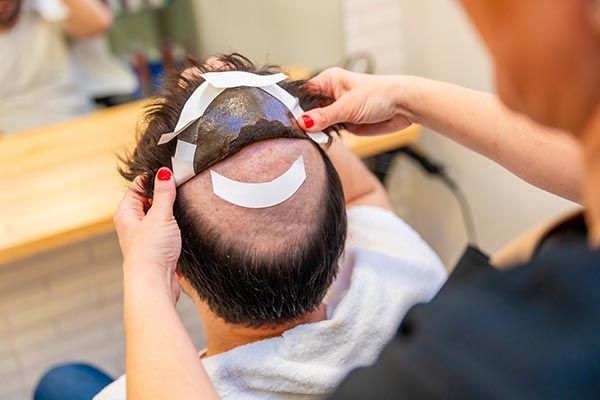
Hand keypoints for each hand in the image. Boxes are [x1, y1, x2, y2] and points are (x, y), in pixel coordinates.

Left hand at [113, 168, 181, 303]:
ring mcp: (146, 237)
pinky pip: (168, 230)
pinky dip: (176, 226)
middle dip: (165, 194)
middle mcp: (134, 224)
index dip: (154, 178)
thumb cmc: (151, 252)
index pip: (138, 186)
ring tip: (184, 207)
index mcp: (127, 213)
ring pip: (160, 216)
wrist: (155, 284)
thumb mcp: (160, 216)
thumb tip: (164, 173)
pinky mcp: (158, 248)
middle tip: (181, 188)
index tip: (172, 172)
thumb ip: (164, 194)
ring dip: (172, 211)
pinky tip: (185, 225)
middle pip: (150, 200)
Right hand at [299, 67, 416, 135]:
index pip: (302, 93)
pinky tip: (321, 140)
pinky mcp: (344, 123)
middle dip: (304, 121)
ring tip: (310, 137)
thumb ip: (324, 116)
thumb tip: (302, 122)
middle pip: (307, 109)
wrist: (403, 107)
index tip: (288, 120)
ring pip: (316, 122)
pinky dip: (324, 137)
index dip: (294, 106)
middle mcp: (330, 94)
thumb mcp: (348, 106)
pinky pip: (328, 131)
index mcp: (328, 81)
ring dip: (315, 131)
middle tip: (298, 132)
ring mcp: (336, 110)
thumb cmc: (380, 94)